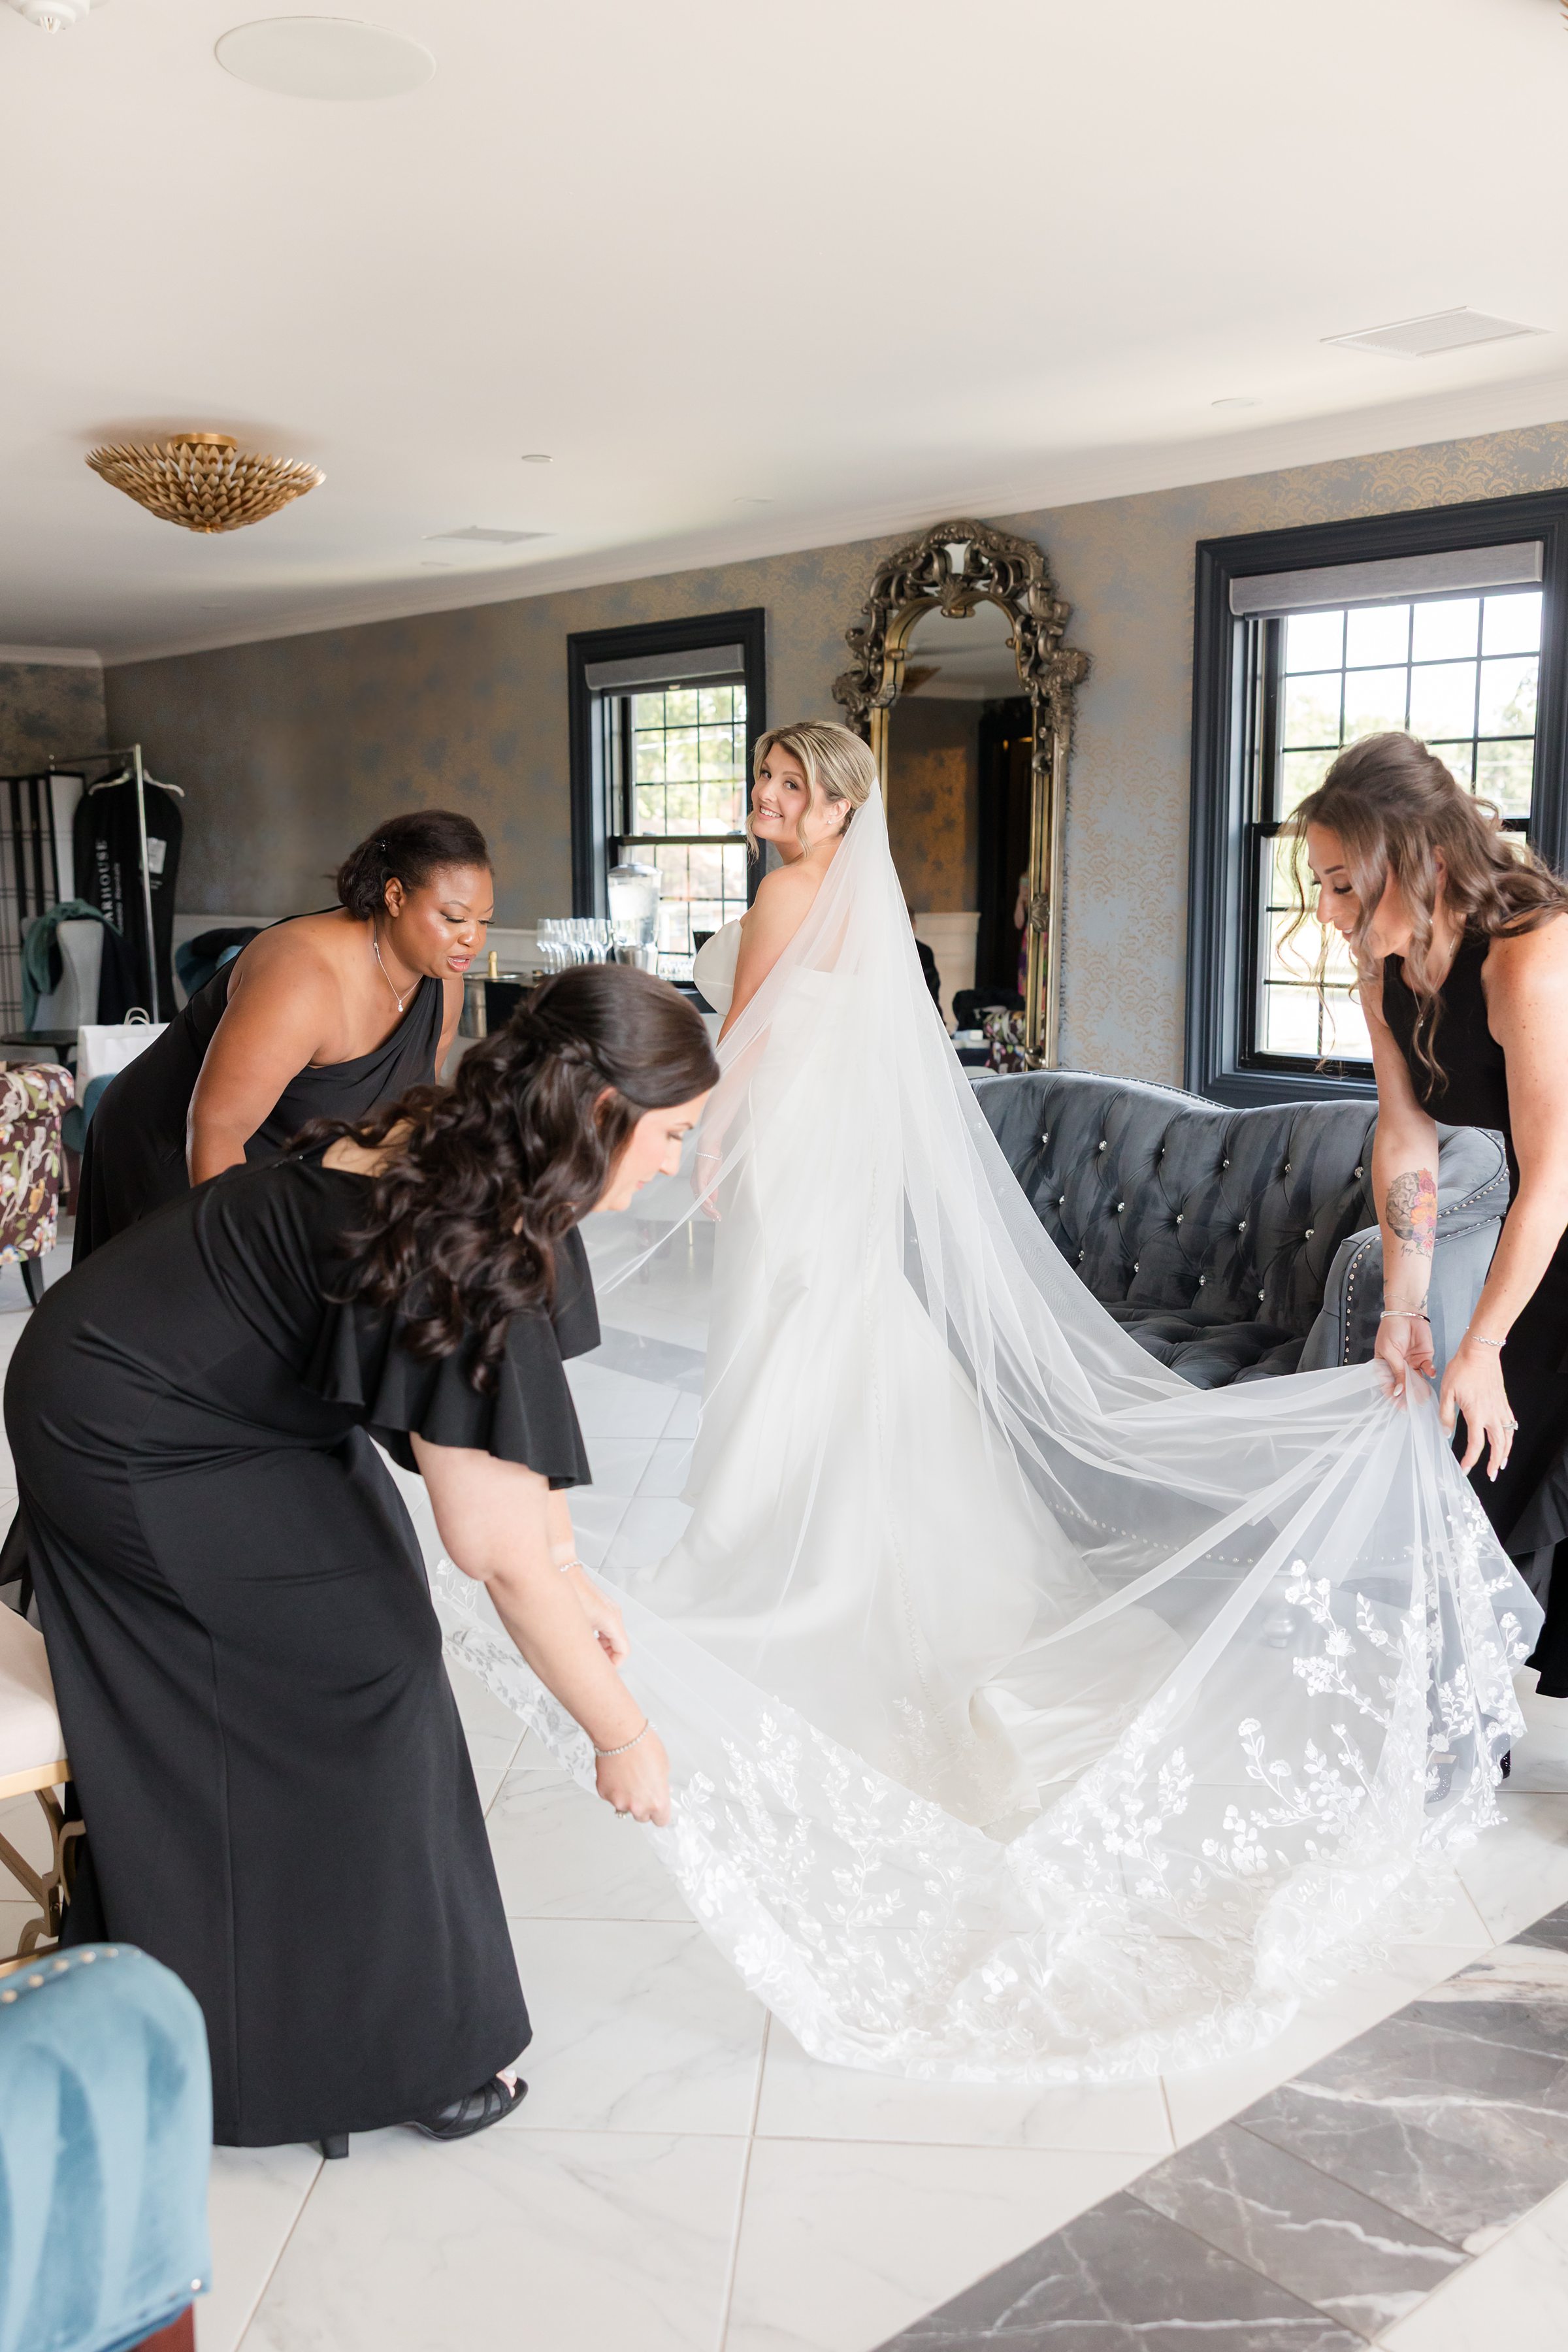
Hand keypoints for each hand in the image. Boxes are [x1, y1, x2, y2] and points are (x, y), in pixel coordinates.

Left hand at [563, 1564, 628, 1666]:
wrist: (563, 1567)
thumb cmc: (568, 1591)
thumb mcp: (576, 1625)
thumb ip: (584, 1646)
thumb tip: (584, 1663)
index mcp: (612, 1620)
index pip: (623, 1651)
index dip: (613, 1666)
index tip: (600, 1672)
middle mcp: (614, 1614)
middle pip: (618, 1645)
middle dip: (606, 1658)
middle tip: (590, 1667)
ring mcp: (609, 1609)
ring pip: (611, 1637)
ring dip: (601, 1648)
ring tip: (583, 1653)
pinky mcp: (602, 1607)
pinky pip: (605, 1628)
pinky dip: (597, 1638)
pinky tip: (582, 1639)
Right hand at [595, 1728, 670, 1825]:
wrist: (620, 1736)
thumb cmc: (644, 1746)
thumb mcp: (664, 1766)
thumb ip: (662, 1785)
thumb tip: (659, 1789)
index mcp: (657, 1801)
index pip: (661, 1821)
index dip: (660, 1813)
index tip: (658, 1807)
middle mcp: (638, 1806)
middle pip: (642, 1817)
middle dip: (643, 1806)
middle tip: (642, 1788)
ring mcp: (619, 1802)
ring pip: (624, 1807)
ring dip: (627, 1797)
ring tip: (627, 1776)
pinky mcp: (604, 1794)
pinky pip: (611, 1797)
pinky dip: (614, 1789)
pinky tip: (617, 1773)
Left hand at [693, 1149, 721, 1222]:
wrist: (710, 1146)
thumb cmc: (712, 1159)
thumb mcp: (714, 1178)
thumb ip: (713, 1189)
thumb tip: (713, 1201)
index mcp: (697, 1184)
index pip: (701, 1201)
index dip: (708, 1210)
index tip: (716, 1216)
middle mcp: (694, 1184)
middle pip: (700, 1203)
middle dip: (709, 1212)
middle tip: (718, 1218)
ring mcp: (696, 1181)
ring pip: (701, 1199)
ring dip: (709, 1209)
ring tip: (716, 1215)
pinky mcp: (699, 1177)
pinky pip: (702, 1191)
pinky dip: (706, 1199)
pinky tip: (712, 1205)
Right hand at [1374, 1310, 1435, 1401]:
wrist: (1406, 1313)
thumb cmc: (1392, 1329)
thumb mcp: (1390, 1352)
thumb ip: (1397, 1372)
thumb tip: (1399, 1391)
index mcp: (1385, 1366)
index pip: (1389, 1386)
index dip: (1394, 1397)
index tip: (1400, 1406)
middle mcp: (1399, 1367)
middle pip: (1404, 1386)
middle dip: (1410, 1395)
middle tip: (1415, 1404)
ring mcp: (1412, 1364)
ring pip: (1417, 1381)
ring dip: (1421, 1387)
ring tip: (1425, 1395)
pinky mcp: (1424, 1358)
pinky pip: (1428, 1370)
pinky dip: (1431, 1372)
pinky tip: (1431, 1373)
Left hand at [1439, 1335, 1516, 1480]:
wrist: (1480, 1352)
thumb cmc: (1462, 1369)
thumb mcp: (1447, 1392)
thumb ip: (1446, 1415)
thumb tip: (1446, 1433)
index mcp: (1476, 1414)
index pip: (1475, 1444)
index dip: (1470, 1460)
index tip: (1465, 1469)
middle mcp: (1492, 1414)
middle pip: (1498, 1445)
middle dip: (1495, 1463)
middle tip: (1492, 1475)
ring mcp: (1500, 1408)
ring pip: (1508, 1437)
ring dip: (1506, 1452)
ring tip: (1502, 1464)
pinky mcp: (1504, 1402)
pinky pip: (1511, 1424)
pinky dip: (1510, 1436)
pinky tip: (1507, 1440)